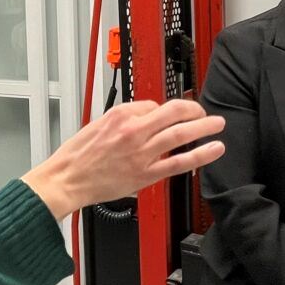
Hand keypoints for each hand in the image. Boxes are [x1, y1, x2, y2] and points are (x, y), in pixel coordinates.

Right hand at [22, 100, 225, 219]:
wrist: (67, 180)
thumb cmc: (77, 156)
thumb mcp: (97, 125)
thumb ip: (123, 120)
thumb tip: (144, 116)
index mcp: (120, 116)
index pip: (153, 104)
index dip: (163, 109)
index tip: (168, 115)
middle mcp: (133, 131)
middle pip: (174, 113)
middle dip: (194, 109)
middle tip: (204, 110)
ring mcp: (141, 153)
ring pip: (181, 134)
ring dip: (204, 126)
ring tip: (217, 124)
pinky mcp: (145, 174)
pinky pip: (178, 163)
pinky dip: (199, 155)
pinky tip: (213, 149)